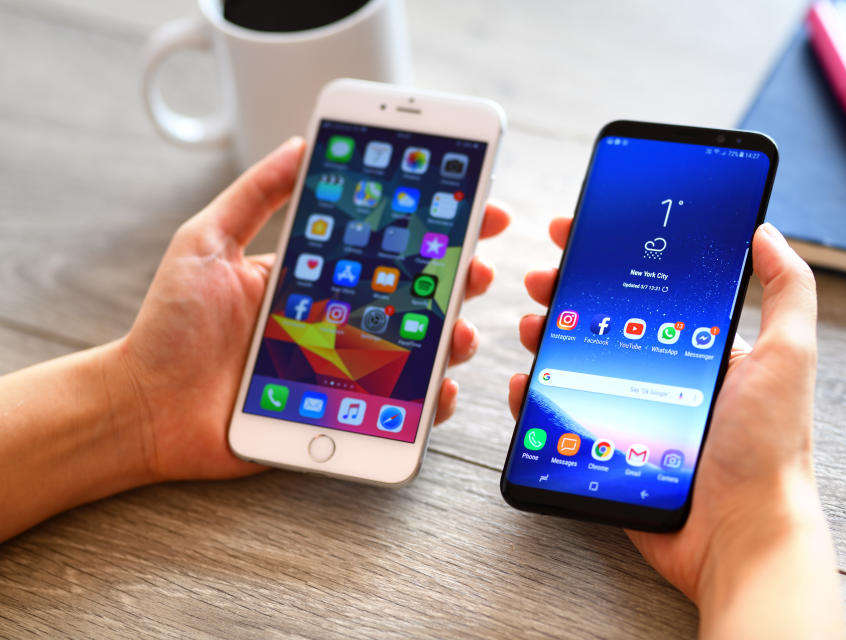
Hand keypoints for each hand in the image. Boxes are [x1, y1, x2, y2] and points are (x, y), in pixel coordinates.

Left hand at [119, 138, 509, 482]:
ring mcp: (345, 368)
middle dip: (459, 280)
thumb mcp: (206, 243)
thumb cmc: (169, 327)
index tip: (476, 208)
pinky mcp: (342, 413)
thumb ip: (253, 195)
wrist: (145, 406)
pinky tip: (437, 387)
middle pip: (415, 298)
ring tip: (457, 331)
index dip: (433, 228)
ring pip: (418, 351)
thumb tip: (298, 143)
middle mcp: (338, 321)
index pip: (386, 247)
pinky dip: (429, 401)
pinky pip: (400, 408)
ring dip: (452, 338)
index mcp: (316, 278)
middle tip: (476, 269)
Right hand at [509, 218, 841, 613]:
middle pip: (603, 324)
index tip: (581, 235)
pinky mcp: (607, 449)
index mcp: (701, 351)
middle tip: (543, 278)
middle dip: (568, 294)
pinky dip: (535, 398)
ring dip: (547, 339)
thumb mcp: (787, 357)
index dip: (613, 261)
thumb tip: (765, 232)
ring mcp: (632, 413)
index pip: (648, 293)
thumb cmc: (768, 449)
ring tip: (532, 324)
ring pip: (576, 366)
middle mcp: (663, 378)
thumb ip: (787, 291)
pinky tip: (523, 383)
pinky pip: (562, 417)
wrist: (739, 534)